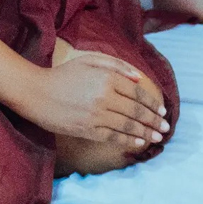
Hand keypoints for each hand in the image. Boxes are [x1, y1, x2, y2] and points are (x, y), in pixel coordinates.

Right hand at [22, 52, 167, 144]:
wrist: (37, 93)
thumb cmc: (63, 75)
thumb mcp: (89, 61)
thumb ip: (116, 65)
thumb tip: (139, 78)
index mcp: (106, 78)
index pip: (137, 93)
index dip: (152, 103)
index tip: (162, 110)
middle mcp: (104, 96)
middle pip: (136, 111)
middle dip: (154, 120)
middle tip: (166, 127)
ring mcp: (96, 115)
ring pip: (128, 126)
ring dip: (146, 132)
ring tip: (157, 137)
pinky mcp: (88, 130)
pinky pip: (114, 137)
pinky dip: (129, 140)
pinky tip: (139, 142)